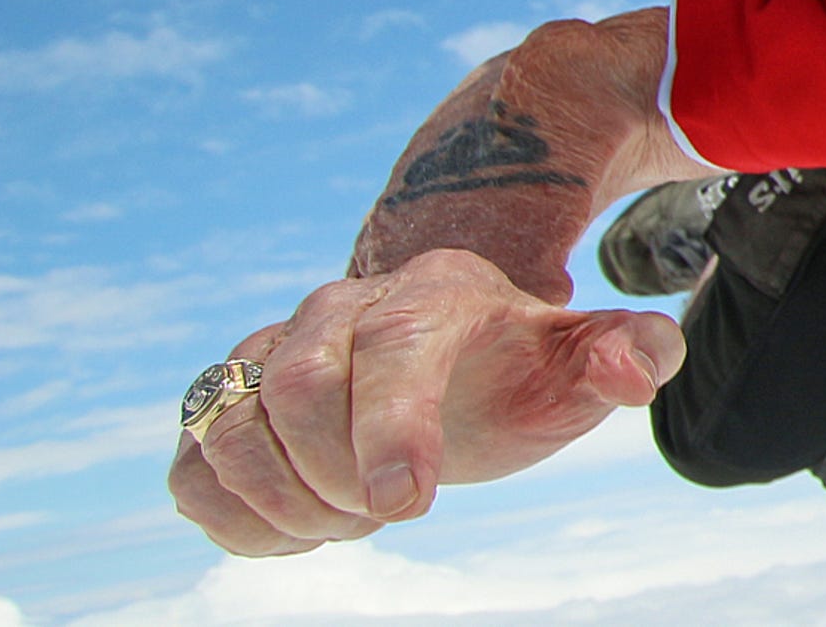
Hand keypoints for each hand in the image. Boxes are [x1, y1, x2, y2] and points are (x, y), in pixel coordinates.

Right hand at [168, 247, 684, 556]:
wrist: (449, 356)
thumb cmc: (517, 367)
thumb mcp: (580, 360)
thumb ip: (627, 354)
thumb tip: (635, 370)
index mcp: (427, 294)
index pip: (394, 347)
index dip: (391, 427)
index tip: (409, 505)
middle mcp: (334, 312)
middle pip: (294, 388)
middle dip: (335, 473)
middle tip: (388, 512)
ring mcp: (268, 355)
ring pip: (226, 429)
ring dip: (282, 501)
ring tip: (349, 520)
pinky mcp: (224, 406)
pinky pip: (190, 468)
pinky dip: (232, 517)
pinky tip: (302, 530)